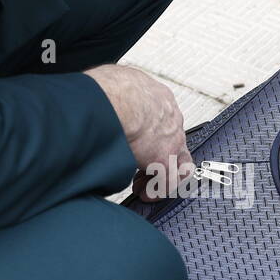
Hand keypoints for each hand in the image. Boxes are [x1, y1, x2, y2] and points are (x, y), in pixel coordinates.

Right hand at [83, 64, 192, 199]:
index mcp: (157, 97)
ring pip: (180, 163)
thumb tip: (99, 102)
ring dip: (162, 176)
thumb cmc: (106, 91)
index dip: (151, 135)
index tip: (139, 145)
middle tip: (142, 170)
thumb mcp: (115, 85)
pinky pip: (168, 181)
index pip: (162, 118)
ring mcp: (171, 140)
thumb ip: (115, 97)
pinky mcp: (164, 160)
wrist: (116, 101)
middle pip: (175, 141)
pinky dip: (157, 190)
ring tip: (142, 185)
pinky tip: (145, 194)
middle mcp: (170, 117)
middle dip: (159, 157)